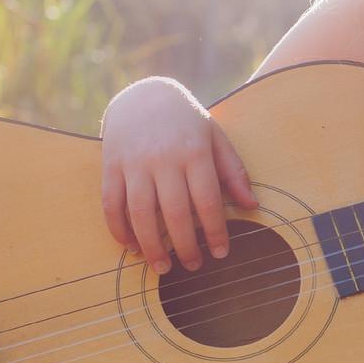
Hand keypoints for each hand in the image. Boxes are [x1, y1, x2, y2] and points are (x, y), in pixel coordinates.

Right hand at [100, 77, 260, 273]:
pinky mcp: (111, 166)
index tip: (221, 252)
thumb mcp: (215, 137)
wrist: (143, 95)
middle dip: (185, 246)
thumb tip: (252, 205)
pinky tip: (132, 246)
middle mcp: (163, 159)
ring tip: (161, 267)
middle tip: (193, 266)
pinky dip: (119, 229)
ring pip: (140, 213)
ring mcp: (134, 163)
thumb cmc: (186, 122)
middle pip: (174, 213)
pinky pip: (112, 204)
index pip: (207, 200)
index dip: (214, 231)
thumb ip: (234, 171)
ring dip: (151, 246)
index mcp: (194, 152)